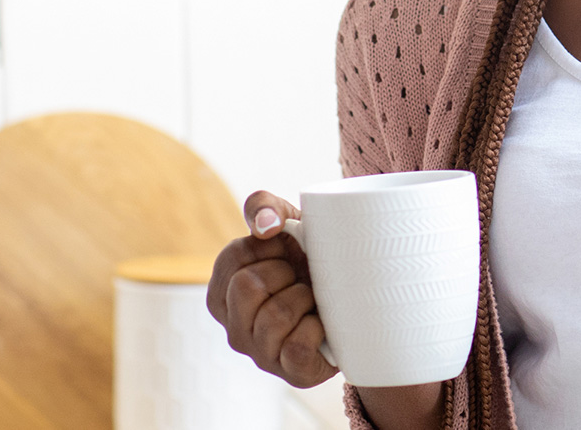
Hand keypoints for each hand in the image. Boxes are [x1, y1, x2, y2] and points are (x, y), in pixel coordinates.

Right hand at [207, 191, 338, 388]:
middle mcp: (234, 328)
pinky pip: (297, 346)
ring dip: (304, 297)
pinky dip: (317, 327)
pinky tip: (322, 323)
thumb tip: (264, 225)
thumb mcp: (289, 221)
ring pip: (274, 316)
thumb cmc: (312, 256)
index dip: (269, 246)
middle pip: (246, 286)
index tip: (285, 250)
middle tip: (300, 276)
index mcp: (222, 293)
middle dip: (283, 271)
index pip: (233, 258)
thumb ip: (264, 206)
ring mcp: (260, 354)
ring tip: (313, 299)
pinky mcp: (292, 373)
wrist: (358, 294)